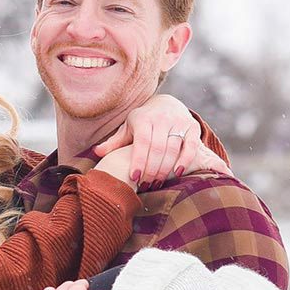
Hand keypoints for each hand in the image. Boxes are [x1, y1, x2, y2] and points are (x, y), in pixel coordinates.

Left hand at [93, 93, 213, 187]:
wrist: (166, 104)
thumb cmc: (143, 122)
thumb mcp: (128, 129)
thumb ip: (115, 142)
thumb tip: (97, 152)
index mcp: (143, 118)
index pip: (142, 141)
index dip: (139, 160)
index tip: (135, 177)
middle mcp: (162, 118)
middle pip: (157, 148)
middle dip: (151, 169)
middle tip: (146, 185)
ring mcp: (178, 122)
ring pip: (173, 149)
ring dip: (165, 169)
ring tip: (157, 183)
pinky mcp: (192, 127)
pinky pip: (191, 146)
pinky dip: (185, 160)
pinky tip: (177, 173)